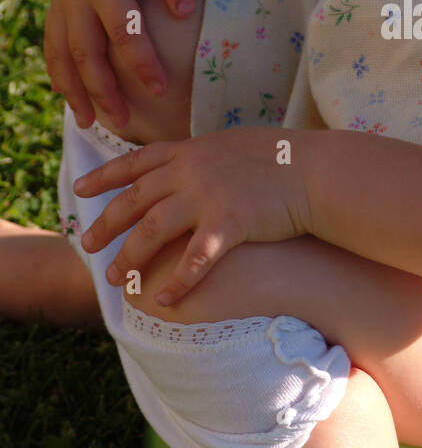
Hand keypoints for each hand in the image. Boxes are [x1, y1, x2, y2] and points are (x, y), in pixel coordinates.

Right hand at [44, 0, 201, 131]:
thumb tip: (183, 13)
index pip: (122, 31)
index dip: (140, 62)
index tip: (160, 89)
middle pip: (85, 50)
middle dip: (103, 89)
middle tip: (126, 121)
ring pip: (62, 52)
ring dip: (75, 89)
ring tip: (91, 123)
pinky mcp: (59, 2)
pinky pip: (53, 43)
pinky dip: (59, 72)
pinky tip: (71, 98)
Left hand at [73, 126, 313, 305]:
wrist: (315, 171)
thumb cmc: (282, 160)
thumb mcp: (233, 146)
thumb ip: (204, 158)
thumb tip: (189, 165)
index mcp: (189, 151)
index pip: (135, 163)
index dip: (105, 176)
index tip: (81, 189)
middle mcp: (190, 171)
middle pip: (135, 201)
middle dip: (106, 224)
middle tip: (87, 245)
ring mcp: (206, 197)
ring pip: (152, 230)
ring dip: (130, 257)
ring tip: (115, 280)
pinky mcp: (228, 224)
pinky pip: (194, 260)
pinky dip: (177, 283)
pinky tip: (164, 301)